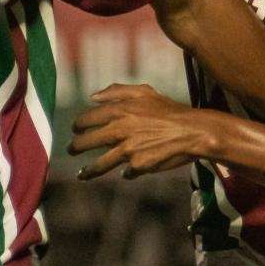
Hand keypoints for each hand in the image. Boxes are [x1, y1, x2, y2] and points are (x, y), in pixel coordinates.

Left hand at [68, 83, 206, 179]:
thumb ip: (117, 91)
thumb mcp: (144, 92)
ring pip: (100, 164)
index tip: (75, 129)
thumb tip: (93, 97)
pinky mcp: (138, 166)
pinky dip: (126, 172)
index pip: (87, 119)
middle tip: (71, 150)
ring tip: (81, 174)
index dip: (78, 125)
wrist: (193, 131)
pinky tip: (125, 174)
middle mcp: (120, 130)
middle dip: (76, 147)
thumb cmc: (170, 109)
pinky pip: (127, 172)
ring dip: (88, 170)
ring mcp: (128, 150)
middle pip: (87, 142)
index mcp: (119, 110)